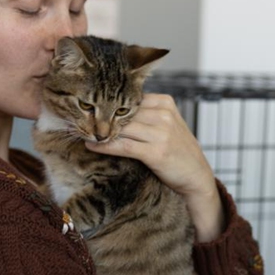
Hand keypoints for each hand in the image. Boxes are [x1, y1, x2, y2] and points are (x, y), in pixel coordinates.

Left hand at [85, 94, 223, 242]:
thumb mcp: (166, 124)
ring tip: (81, 132)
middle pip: (123, 112)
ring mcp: (161, 132)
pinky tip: (91, 145)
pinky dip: (105, 145)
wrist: (196, 176)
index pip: (129, 98)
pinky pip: (123, 145)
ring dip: (100, 131)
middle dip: (102, 116)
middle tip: (78, 119)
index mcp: (165, 102)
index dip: (108, 104)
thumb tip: (112, 107)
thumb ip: (145, 113)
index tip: (89, 105)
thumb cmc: (177, 150)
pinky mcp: (156, 152)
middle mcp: (164, 114)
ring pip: (121, 127)